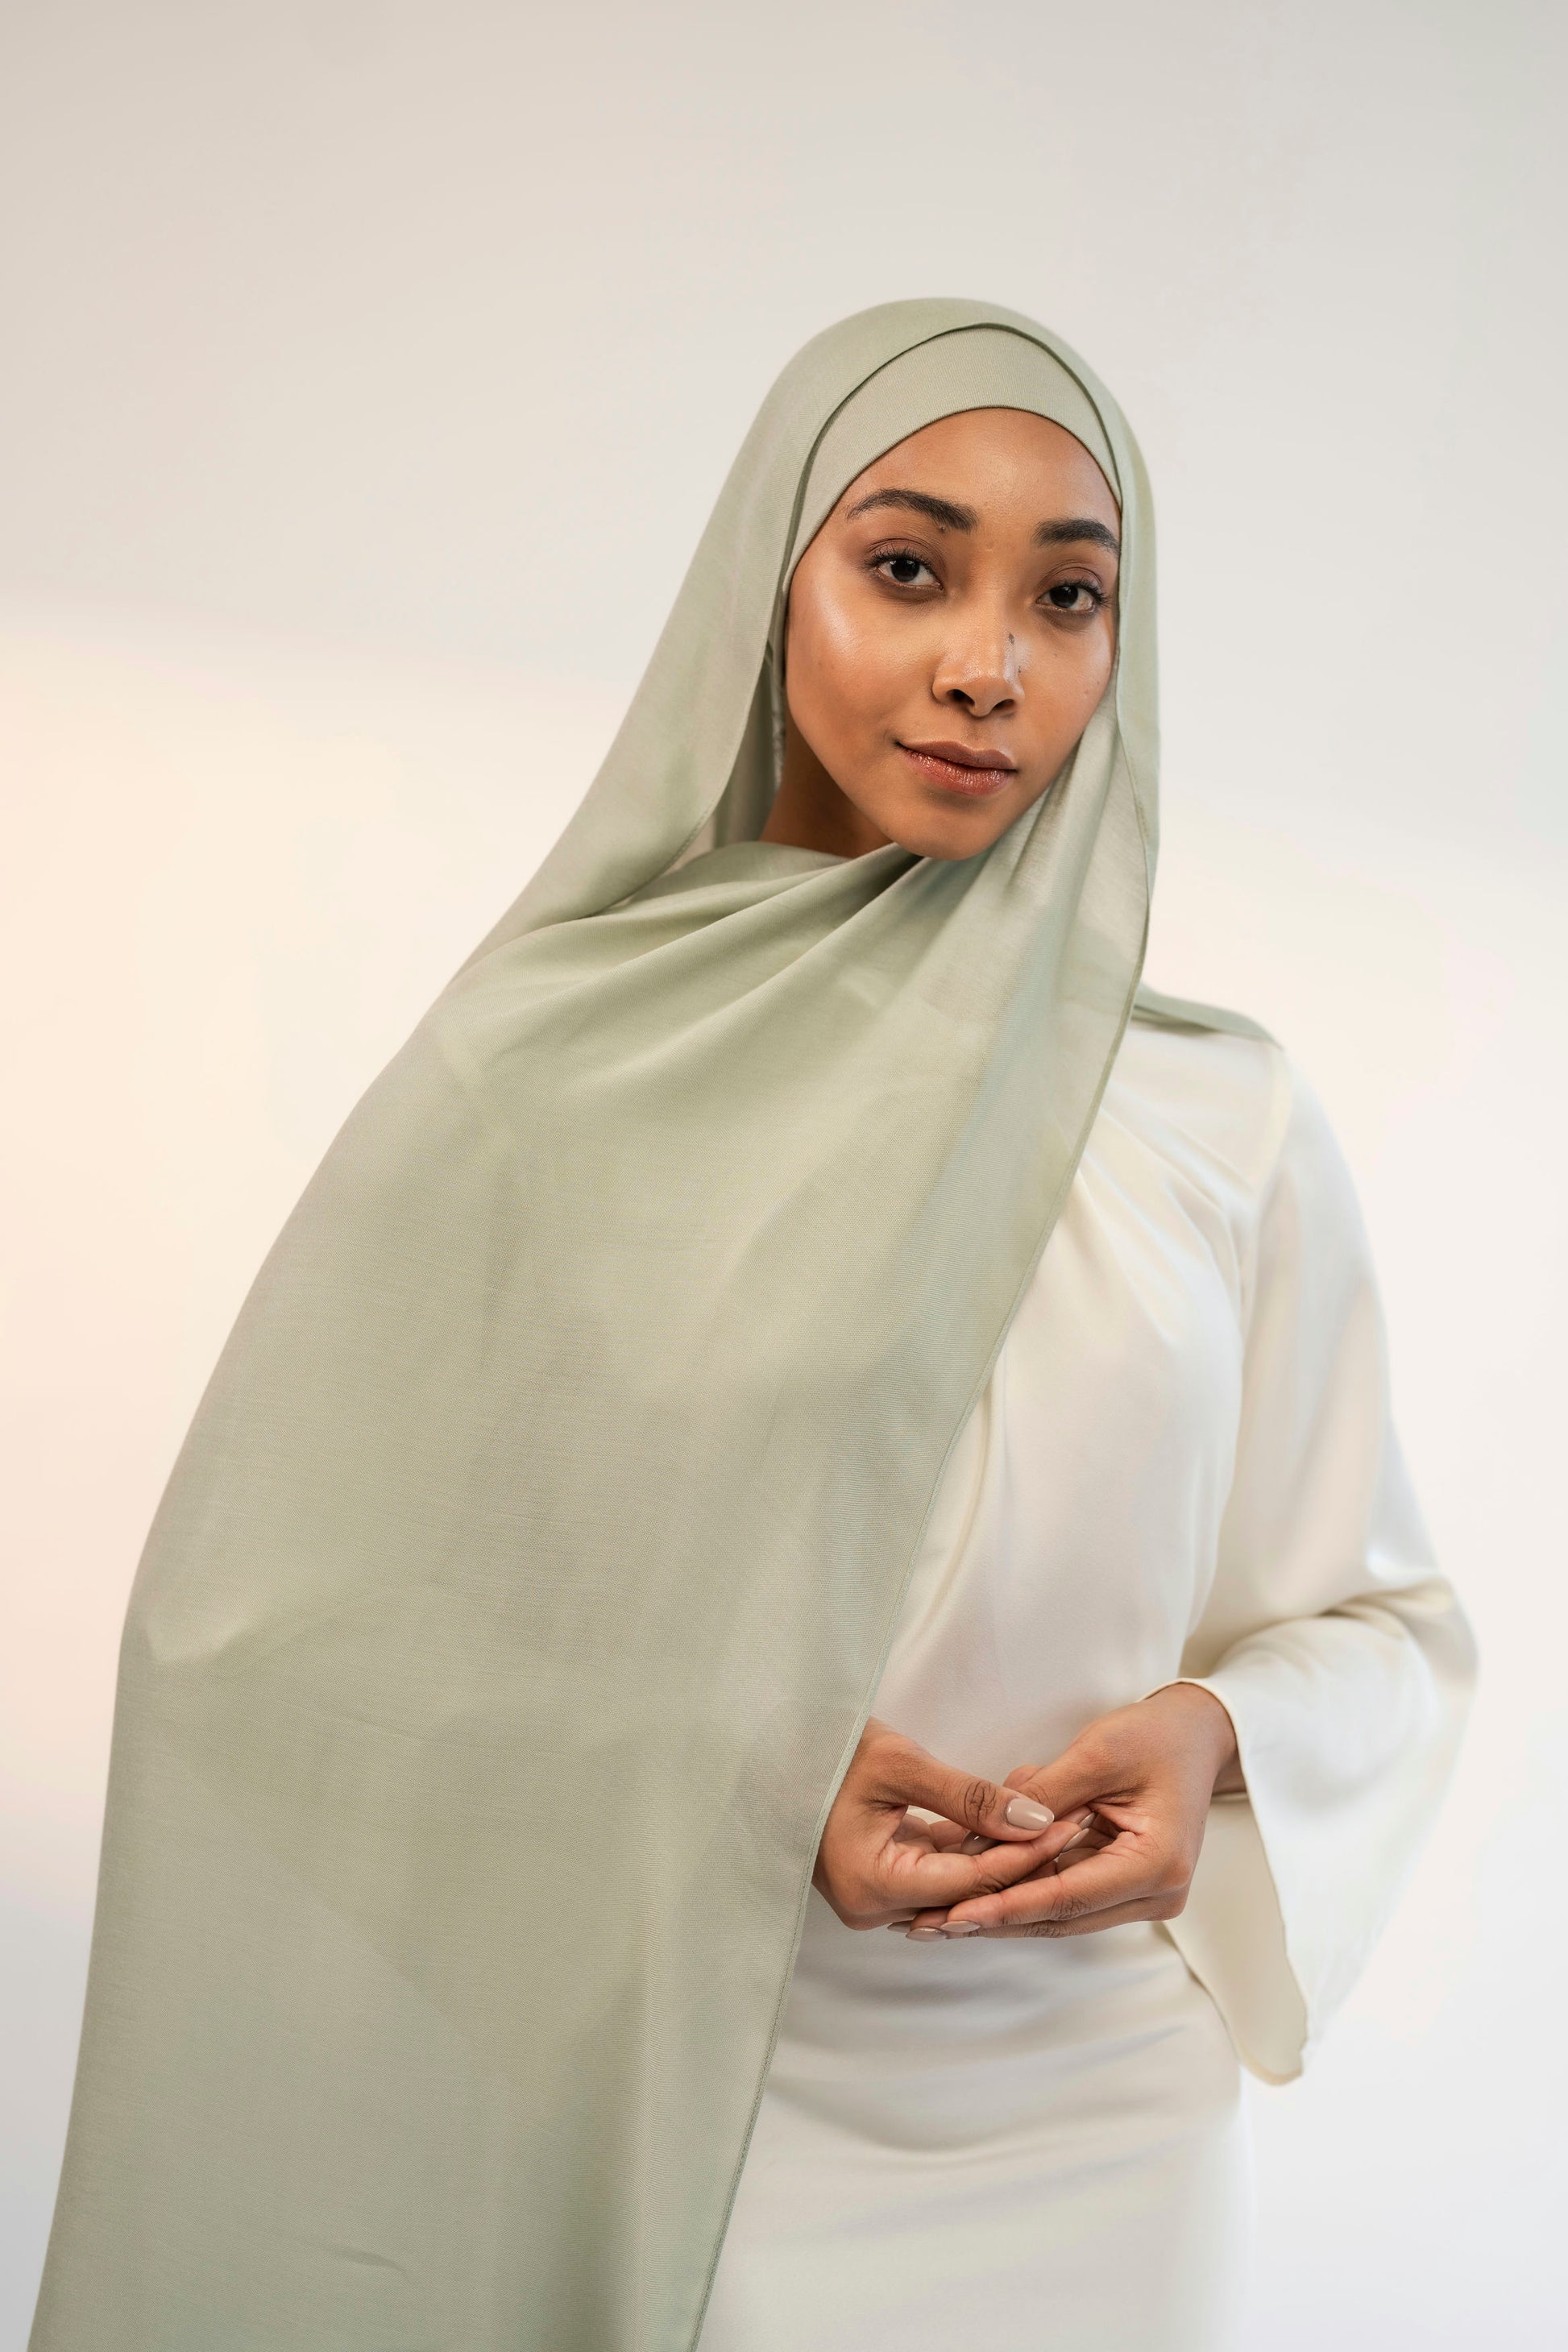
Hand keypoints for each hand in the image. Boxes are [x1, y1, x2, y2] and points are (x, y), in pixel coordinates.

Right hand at [813, 1717, 1096, 1928]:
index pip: (972, 1879)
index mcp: (873, 1886)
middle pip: (968, 1891)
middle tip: (1073, 1822)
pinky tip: (1010, 1821)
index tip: (1070, 1821)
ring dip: (1000, 1853)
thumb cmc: (825, 1750)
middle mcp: (873, 1907)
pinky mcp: (880, 1879)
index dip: (1026, 1852)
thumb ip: (968, 1797)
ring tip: (1053, 1820)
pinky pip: (937, 1871)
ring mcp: (874, 1897)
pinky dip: (971, 1848)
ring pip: (956, 1884)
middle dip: (1021, 1857)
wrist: (772, 1750)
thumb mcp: (900, 1763)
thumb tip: (1035, 1820)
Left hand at [908, 1684, 1240, 1940]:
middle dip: (991, 1918)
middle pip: (1059, 1915)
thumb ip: (1043, 1796)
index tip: (953, 1912)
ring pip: (1057, 1912)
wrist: (1196, 1736)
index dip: (1007, 1906)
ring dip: (998, 1908)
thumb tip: (985, 1834)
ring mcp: (1142, 1896)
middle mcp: (1155, 1893)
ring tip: (934, 1914)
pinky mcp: (1124, 1887)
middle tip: (928, 1924)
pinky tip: (970, 1884)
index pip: (1067, 1895)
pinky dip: (1019, 1887)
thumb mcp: (1096, 1753)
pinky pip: (1064, 1893)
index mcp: (1157, 1864)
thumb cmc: (1155, 1737)